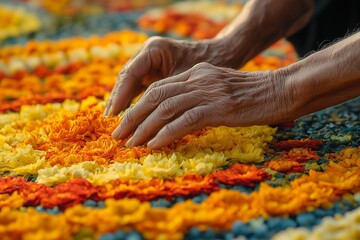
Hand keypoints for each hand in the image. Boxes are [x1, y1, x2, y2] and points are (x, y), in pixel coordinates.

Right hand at [104, 37, 228, 115]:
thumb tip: (152, 119)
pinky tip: (129, 119)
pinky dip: (134, 102)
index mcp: (154, 50)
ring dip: (123, 104)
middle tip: (112, 124)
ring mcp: (148, 61)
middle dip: (118, 102)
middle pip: (126, 80)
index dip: (121, 96)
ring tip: (117, 126)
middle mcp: (147, 53)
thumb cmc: (207, 65)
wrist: (220, 54)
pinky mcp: (153, 71)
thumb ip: (170, 96)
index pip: (131, 74)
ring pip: (130, 84)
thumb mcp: (188, 80)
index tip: (113, 115)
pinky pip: (138, 87)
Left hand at [112, 62, 293, 148]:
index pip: (159, 89)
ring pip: (165, 108)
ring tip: (130, 144)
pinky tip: (154, 145)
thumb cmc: (253, 96)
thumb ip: (198, 100)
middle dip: (133, 117)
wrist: (282, 90)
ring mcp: (207, 91)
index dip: (138, 106)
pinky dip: (166, 134)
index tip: (126, 123)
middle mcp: (197, 79)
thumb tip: (177, 120)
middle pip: (155, 96)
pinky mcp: (219, 107)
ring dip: (144, 128)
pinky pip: (185, 120)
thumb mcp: (220, 92)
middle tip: (118, 135)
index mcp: (196, 74)